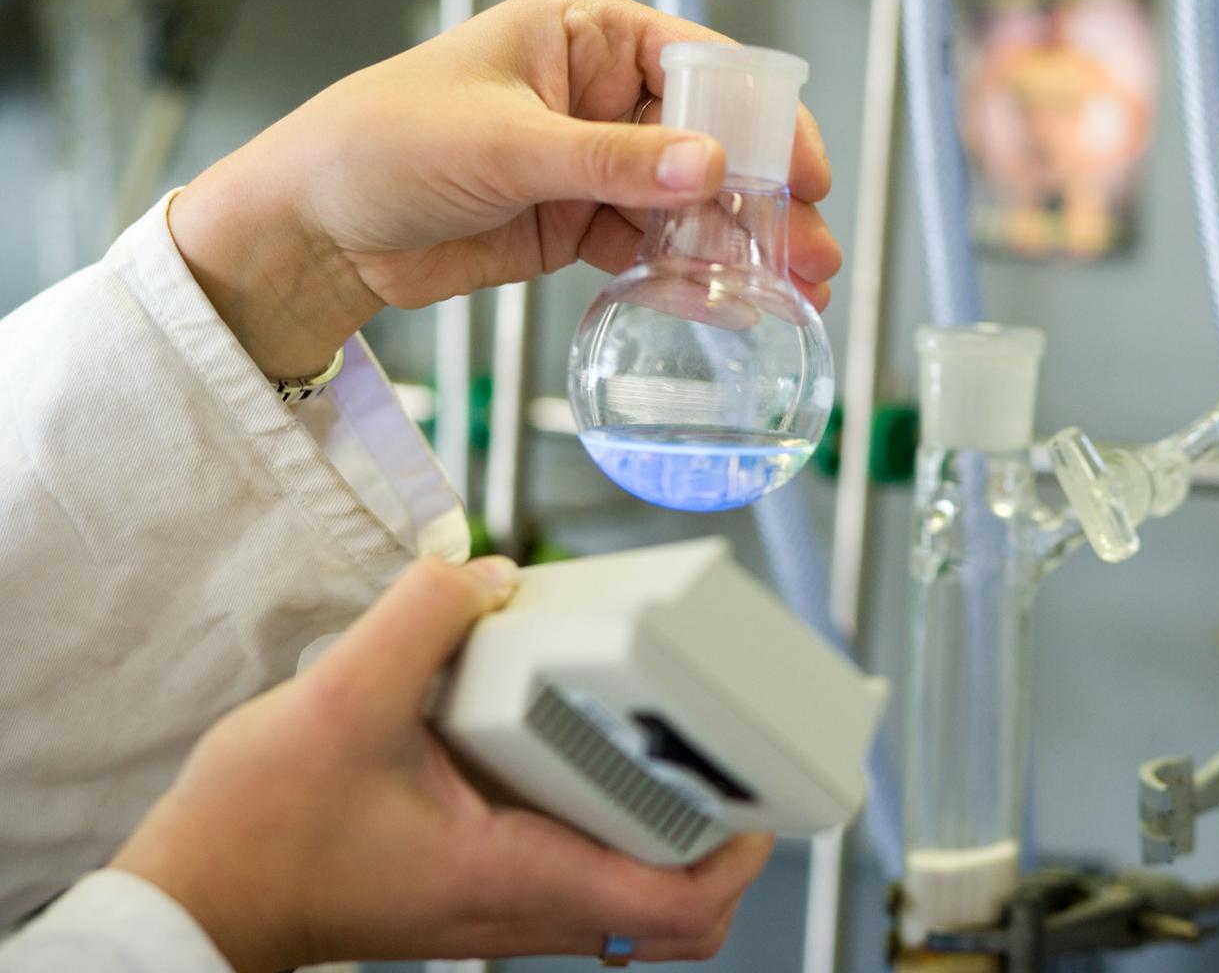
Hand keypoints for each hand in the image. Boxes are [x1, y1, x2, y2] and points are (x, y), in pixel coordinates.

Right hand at [110, 557, 772, 971]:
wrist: (196, 896)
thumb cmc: (257, 833)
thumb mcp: (339, 700)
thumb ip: (422, 620)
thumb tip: (488, 573)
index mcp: (515, 874)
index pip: (678, 910)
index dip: (742, 854)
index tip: (759, 786)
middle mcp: (522, 903)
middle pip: (672, 902)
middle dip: (716, 823)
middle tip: (720, 735)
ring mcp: (502, 901)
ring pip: (627, 882)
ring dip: (658, 814)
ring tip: (658, 723)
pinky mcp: (478, 880)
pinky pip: (575, 857)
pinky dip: (597, 806)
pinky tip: (569, 733)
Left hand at [168, 0, 840, 377]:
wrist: (312, 233)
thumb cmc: (378, 144)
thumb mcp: (506, 146)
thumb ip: (615, 162)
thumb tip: (712, 167)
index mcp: (580, 37)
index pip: (696, 65)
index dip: (759, 118)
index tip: (804, 171)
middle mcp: (593, 96)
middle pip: (704, 141)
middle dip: (761, 197)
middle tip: (810, 249)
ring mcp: (588, 164)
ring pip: (684, 203)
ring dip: (734, 246)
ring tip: (788, 289)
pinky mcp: (573, 223)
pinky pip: (647, 248)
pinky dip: (683, 276)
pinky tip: (721, 302)